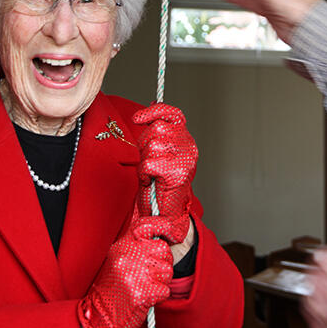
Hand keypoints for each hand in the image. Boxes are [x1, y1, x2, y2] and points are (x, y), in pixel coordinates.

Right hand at [78, 212, 173, 327]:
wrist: (99, 317)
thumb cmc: (112, 287)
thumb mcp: (118, 257)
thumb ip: (137, 245)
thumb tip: (163, 236)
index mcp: (122, 243)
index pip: (149, 224)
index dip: (166, 226)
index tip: (174, 234)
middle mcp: (128, 254)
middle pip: (164, 249)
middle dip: (162, 262)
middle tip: (148, 275)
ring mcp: (135, 273)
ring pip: (168, 270)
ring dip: (161, 280)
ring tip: (144, 286)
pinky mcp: (142, 292)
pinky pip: (166, 289)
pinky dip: (160, 295)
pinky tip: (146, 297)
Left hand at [133, 103, 196, 244]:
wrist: (168, 217)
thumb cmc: (160, 186)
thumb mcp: (157, 155)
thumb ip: (155, 135)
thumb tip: (147, 110)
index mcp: (185, 140)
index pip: (173, 114)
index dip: (155, 111)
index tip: (138, 118)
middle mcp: (188, 147)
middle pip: (157, 128)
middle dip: (144, 144)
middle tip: (148, 162)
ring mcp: (185, 159)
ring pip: (152, 146)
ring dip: (144, 161)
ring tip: (151, 174)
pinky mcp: (178, 173)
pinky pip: (150, 163)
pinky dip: (145, 173)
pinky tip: (151, 181)